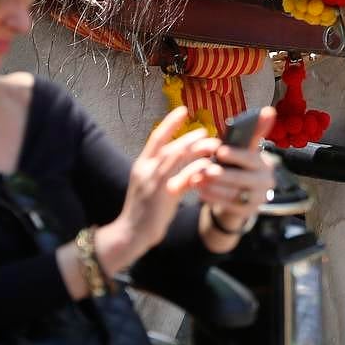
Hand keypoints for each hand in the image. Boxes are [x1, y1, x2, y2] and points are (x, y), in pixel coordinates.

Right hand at [97, 108, 221, 271]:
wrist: (131, 234)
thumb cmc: (144, 210)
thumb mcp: (151, 185)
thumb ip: (165, 171)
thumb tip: (188, 157)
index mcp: (141, 165)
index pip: (156, 138)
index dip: (170, 123)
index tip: (183, 109)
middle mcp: (145, 171)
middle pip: (170, 146)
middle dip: (190, 137)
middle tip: (207, 131)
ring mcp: (153, 183)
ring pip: (176, 159)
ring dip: (196, 149)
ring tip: (213, 144)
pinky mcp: (163, 197)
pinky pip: (182, 179)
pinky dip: (196, 170)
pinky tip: (209, 166)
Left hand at [197, 106, 276, 231]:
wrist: (244, 193)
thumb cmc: (240, 166)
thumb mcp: (246, 150)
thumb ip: (254, 133)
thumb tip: (268, 110)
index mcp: (265, 163)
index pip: (252, 158)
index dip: (236, 155)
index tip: (219, 151)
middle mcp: (266, 182)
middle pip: (242, 179)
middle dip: (222, 174)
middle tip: (204, 170)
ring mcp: (258, 199)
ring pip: (234, 193)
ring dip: (214, 187)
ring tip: (197, 180)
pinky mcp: (247, 212)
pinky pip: (228, 206)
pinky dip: (213, 198)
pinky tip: (201, 192)